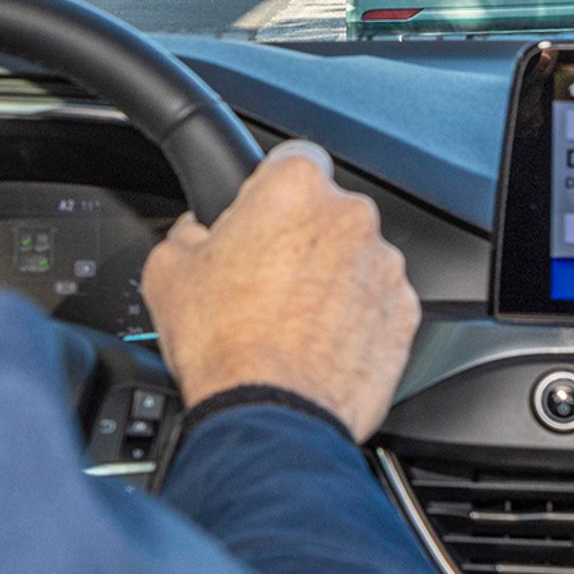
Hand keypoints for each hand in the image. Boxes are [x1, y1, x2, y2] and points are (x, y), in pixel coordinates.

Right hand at [139, 141, 419, 440]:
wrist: (271, 414)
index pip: (291, 158)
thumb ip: (187, 233)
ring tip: (288, 321)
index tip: (258, 216)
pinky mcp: (405, 314)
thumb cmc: (226, 344)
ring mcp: (384, 267)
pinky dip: (354, 317)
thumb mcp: (168, 273)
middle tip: (262, 279)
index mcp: (295, 189)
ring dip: (329, 279)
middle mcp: (350, 218)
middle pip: (325, 212)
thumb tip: (195, 234)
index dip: (268, 190)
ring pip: (354, 258)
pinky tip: (316, 343)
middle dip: (299, 238)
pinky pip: (376, 303)